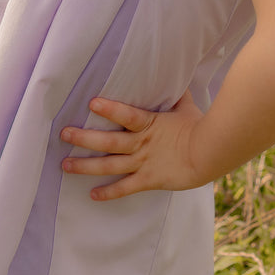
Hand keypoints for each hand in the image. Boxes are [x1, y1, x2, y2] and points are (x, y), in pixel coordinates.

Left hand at [60, 91, 205, 200]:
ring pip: (109, 165)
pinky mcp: (148, 180)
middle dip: (84, 138)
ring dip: (86, 166)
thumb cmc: (199, 128)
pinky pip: (125, 188)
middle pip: (108, 142)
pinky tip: (92, 195)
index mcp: (149, 124)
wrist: (211, 155)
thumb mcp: (186, 108)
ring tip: (65, 165)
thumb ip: (176, 96)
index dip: (110, 109)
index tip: (91, 103)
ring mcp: (143, 163)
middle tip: (63, 134)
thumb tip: (175, 79)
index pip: (126, 115)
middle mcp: (141, 144)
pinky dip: (108, 193)